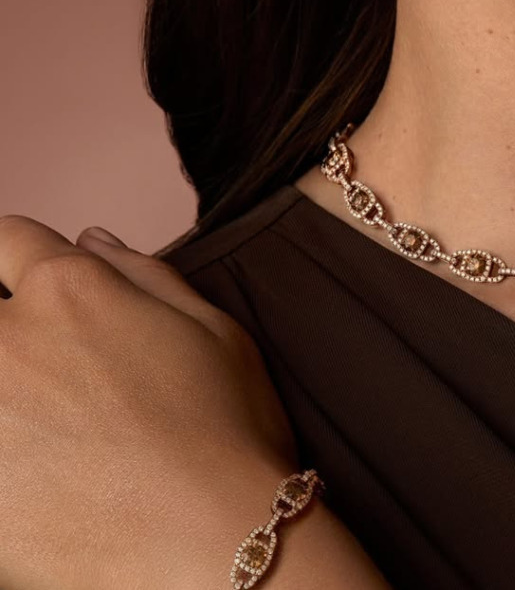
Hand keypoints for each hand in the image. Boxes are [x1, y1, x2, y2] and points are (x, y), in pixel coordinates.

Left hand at [0, 217, 297, 588]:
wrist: (209, 542)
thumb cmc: (226, 436)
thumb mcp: (216, 332)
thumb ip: (144, 273)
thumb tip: (90, 238)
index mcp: (70, 291)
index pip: (8, 239)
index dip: (27, 259)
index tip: (39, 288)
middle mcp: (6, 340)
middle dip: (8, 324)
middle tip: (46, 367)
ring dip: (8, 385)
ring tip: (47, 422)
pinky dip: (2, 451)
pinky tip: (42, 471)